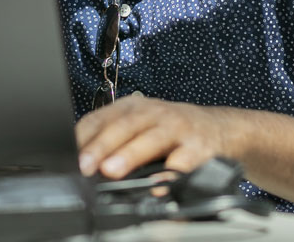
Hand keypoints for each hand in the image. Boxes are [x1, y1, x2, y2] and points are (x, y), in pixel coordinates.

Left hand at [75, 96, 233, 178]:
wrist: (222, 128)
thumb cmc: (173, 129)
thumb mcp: (141, 124)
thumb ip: (114, 138)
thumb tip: (83, 161)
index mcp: (134, 107)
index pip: (101, 118)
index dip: (84, 137)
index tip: (70, 156)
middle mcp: (154, 113)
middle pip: (123, 126)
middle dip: (101, 146)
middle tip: (85, 166)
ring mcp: (178, 128)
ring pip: (151, 139)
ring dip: (129, 155)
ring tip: (112, 171)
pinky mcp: (199, 147)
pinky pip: (183, 161)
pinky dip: (170, 173)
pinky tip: (157, 186)